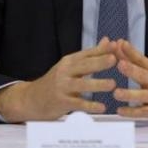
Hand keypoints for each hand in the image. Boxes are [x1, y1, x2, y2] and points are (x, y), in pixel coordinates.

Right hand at [0, 37, 117, 121]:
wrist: (32, 99)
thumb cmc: (56, 81)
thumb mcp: (71, 65)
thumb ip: (91, 54)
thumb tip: (107, 40)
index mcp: (69, 61)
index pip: (87, 54)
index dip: (101, 50)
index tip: (116, 45)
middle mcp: (65, 72)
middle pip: (84, 66)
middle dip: (99, 62)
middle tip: (114, 59)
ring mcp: (62, 87)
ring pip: (81, 85)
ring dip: (97, 84)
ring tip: (112, 84)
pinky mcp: (61, 102)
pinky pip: (78, 104)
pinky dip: (90, 105)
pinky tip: (102, 107)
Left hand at [111, 39, 147, 122]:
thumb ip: (135, 60)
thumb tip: (119, 45)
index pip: (142, 59)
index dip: (131, 52)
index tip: (121, 44)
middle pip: (144, 75)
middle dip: (132, 70)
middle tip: (120, 64)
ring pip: (143, 96)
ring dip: (130, 94)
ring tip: (116, 93)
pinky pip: (144, 112)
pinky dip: (131, 112)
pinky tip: (121, 110)